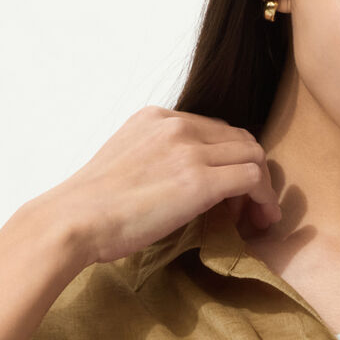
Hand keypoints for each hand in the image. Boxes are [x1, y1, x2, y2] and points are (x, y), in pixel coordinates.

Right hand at [35, 107, 281, 268]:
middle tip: (248, 208)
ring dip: (263, 187)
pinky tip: (260, 221)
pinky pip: (254, 179)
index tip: (229, 194)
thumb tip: (172, 184)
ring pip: (253, 155)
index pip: (213, 130)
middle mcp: (176, 125)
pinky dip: (264, 199)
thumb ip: (154, 161)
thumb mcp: (124, 164)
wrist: (74, 219)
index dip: (229, 161)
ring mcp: (189, 150)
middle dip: (252, 171)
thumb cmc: (92, 207)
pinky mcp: (200, 181)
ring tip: (257, 217)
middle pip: (240, 138)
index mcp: (156, 118)